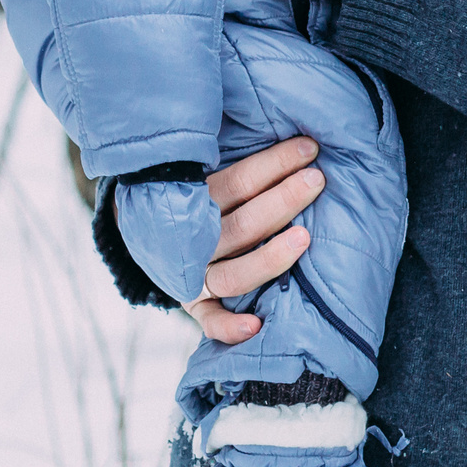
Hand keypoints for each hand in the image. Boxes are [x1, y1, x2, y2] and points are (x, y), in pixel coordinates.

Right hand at [185, 137, 322, 344]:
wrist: (150, 235)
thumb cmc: (201, 199)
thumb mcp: (206, 174)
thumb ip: (240, 163)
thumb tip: (299, 138)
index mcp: (195, 202)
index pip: (238, 182)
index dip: (274, 164)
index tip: (310, 149)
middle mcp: (195, 241)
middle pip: (243, 224)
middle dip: (282, 200)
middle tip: (316, 181)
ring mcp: (194, 277)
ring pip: (235, 273)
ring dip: (270, 258)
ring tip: (305, 238)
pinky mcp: (197, 306)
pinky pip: (211, 322)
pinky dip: (230, 328)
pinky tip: (256, 325)